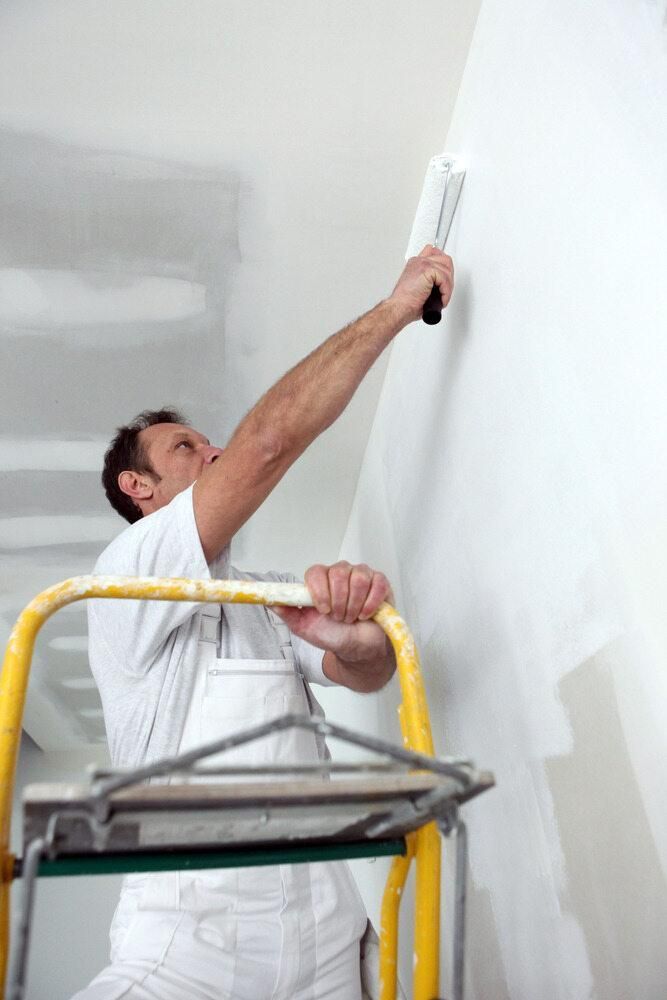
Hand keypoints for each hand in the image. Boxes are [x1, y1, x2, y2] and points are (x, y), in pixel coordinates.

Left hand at [272, 561, 392, 662]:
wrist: (357, 649)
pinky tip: (366, 614)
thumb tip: (268, 600)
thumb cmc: (332, 635)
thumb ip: (287, 612)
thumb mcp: (305, 627)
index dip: (320, 590)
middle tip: (338, 617)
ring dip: (354, 605)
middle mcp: (340, 574)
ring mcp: (361, 576)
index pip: (316, 571)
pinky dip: (371, 604)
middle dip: (339, 601)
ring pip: (358, 578)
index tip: (323, 609)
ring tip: (352, 617)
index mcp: (321, 581)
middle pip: (338, 573)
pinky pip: (377, 584)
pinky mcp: (380, 583)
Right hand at [389, 245, 453, 323]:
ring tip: (442, 298)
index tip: (446, 277)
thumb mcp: (417, 287)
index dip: (443, 264)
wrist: (399, 308)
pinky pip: (445, 279)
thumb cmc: (405, 303)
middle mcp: (419, 261)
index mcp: (415, 263)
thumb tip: (441, 284)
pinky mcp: (427, 270)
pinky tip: (441, 299)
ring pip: (447, 270)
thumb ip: (428, 280)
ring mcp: (423, 263)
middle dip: (449, 276)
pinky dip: (446, 292)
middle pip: (445, 259)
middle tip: (446, 290)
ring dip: (448, 287)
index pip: (434, 252)